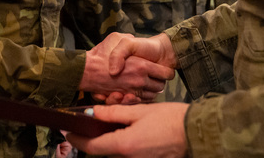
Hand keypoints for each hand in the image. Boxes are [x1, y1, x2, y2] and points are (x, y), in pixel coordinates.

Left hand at [66, 103, 188, 157]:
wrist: (196, 132)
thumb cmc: (170, 119)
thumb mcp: (139, 111)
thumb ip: (114, 113)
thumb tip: (92, 113)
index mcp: (124, 145)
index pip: (92, 146)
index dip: (77, 139)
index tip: (67, 131)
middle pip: (103, 150)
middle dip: (92, 138)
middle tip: (85, 124)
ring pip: (116, 152)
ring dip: (108, 140)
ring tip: (106, 124)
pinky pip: (129, 153)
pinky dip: (122, 143)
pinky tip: (125, 131)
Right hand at [80, 33, 175, 102]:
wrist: (85, 70)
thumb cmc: (101, 53)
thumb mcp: (116, 38)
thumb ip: (128, 41)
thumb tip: (135, 43)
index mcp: (141, 66)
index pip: (165, 74)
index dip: (166, 72)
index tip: (163, 70)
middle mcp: (139, 81)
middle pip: (159, 86)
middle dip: (158, 82)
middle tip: (153, 77)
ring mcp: (132, 91)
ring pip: (151, 96)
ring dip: (149, 91)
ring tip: (143, 84)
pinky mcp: (125, 99)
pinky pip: (139, 102)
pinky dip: (139, 99)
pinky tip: (134, 91)